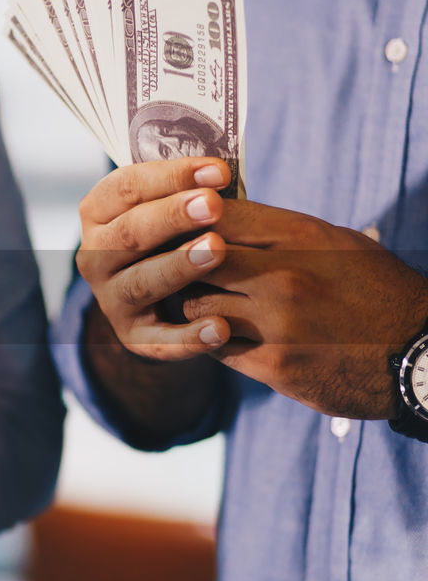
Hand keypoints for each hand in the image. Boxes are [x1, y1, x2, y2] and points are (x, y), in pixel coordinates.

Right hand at [76, 156, 233, 359]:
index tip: (218, 171)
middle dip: (172, 216)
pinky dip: (187, 337)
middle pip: (129, 233)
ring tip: (217, 251)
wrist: (163, 296)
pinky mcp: (132, 337)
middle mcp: (94, 256)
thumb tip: (221, 172)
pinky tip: (220, 328)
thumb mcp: (171, 207)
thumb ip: (188, 191)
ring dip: (178, 266)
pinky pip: (158, 340)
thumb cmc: (176, 235)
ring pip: (140, 282)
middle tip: (212, 205)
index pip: (126, 188)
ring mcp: (110, 298)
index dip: (170, 177)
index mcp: (98, 214)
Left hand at [181, 201, 427, 417]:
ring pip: (196, 306)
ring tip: (203, 304)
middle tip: (176, 268)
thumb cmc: (375, 291)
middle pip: (196, 258)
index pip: (220, 215)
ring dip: (193, 306)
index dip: (189, 219)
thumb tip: (217, 214)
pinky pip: (213, 347)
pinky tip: (219, 334)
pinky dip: (209, 340)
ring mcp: (278, 324)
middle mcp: (286, 276)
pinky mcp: (274, 366)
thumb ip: (278, 231)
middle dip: (181, 263)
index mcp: (303, 237)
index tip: (178, 226)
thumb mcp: (336, 244)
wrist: (418, 355)